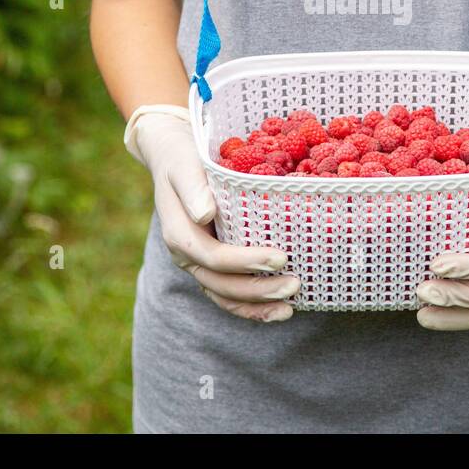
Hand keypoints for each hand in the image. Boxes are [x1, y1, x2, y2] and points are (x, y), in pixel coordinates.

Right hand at [126, 105, 298, 321]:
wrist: (173, 159)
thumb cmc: (183, 158)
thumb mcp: (184, 164)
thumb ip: (192, 187)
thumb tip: (205, 213)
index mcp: (178, 233)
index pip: (213, 256)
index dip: (246, 261)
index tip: (280, 256)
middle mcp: (187, 255)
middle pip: (221, 284)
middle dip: (258, 290)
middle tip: (294, 284)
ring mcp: (198, 264)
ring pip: (225, 296)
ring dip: (257, 305)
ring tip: (290, 307)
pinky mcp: (212, 266)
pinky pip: (229, 294)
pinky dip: (252, 306)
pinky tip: (280, 310)